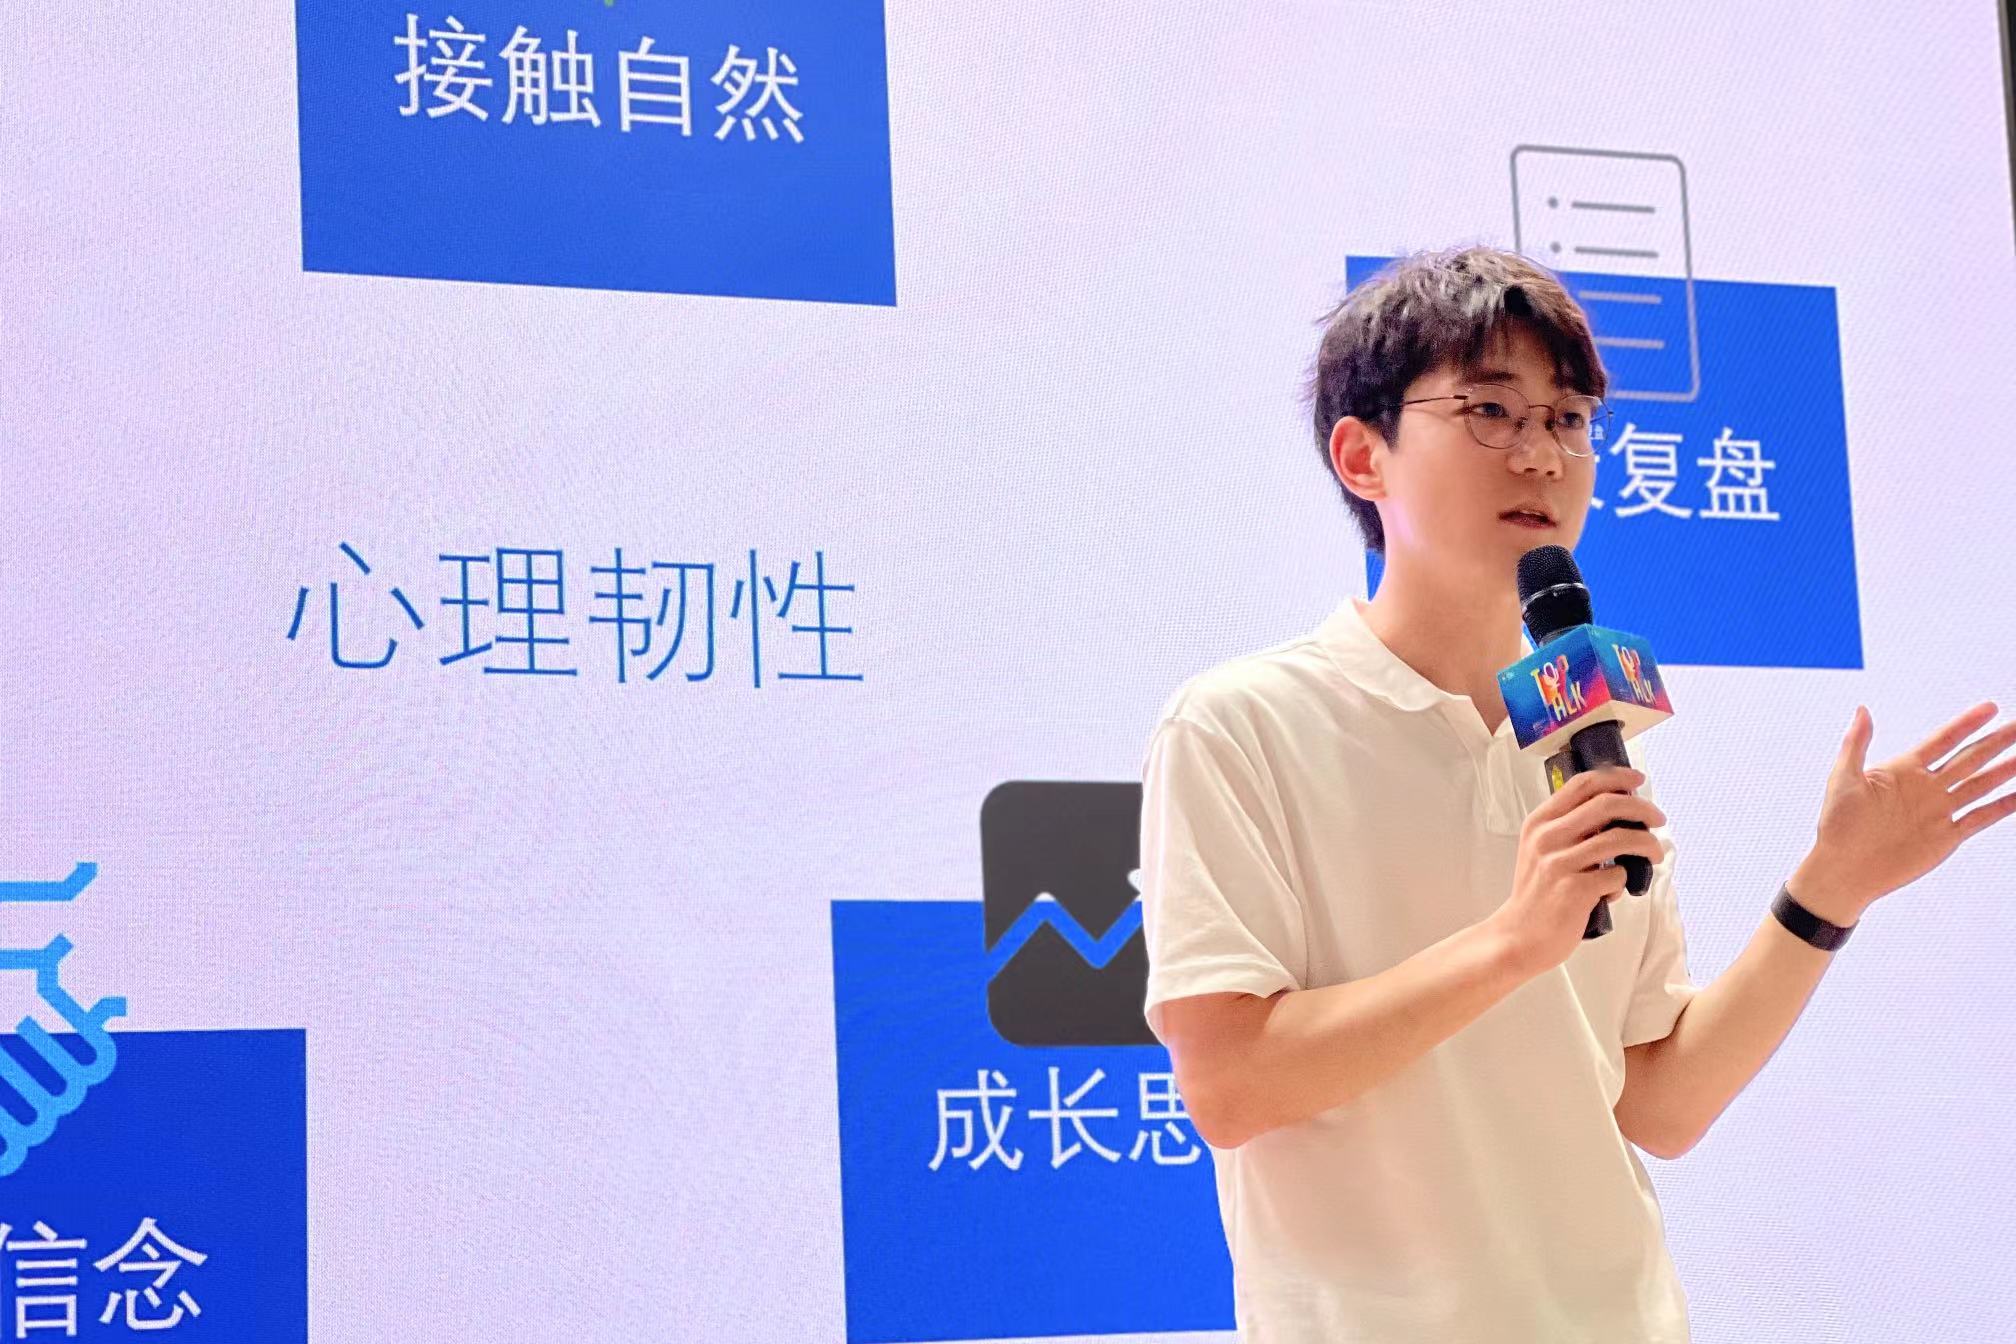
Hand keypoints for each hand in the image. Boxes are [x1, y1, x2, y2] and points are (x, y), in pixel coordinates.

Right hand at [1491, 766, 1667, 978]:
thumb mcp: (1541, 850)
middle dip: (1641, 808)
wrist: (1519, 936)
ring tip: (1654, 855)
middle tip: (1657, 818)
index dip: (1616, 778)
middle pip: (1606, 804)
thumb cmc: (1538, 893)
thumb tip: (1618, 812)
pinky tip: (1612, 893)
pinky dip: (1624, 882)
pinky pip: (1618, 876)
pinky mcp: (1574, 890)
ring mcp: (1560, 863)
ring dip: (1647, 844)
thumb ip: (1570, 828)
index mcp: (1539, 822)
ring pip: (1620, 839)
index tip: (1638, 781)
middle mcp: (1547, 837)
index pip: (1582, 784)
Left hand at [1792, 702, 2015, 922]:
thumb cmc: (1837, 824)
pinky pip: (1980, 818)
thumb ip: (1856, 744)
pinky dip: (2002, 807)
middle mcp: (1926, 787)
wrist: (1844, 869)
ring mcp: (1938, 811)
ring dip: (2004, 770)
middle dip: (1995, 741)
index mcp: (1903, 769)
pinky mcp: (1946, 837)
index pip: (1942, 740)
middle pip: (1969, 759)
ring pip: (1980, 785)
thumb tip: (1862, 709)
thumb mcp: (1844, 778)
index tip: (1990, 707)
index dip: (1966, 724)